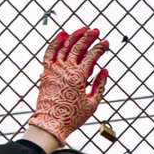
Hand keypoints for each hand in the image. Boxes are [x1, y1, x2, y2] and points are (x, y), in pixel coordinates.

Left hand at [25, 27, 109, 147]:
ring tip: (82, 30)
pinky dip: (56, 41)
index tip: (106, 43)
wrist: (51, 124)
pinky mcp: (46, 71)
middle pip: (79, 46)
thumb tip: (105, 70)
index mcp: (79, 77)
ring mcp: (55, 69)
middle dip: (89, 36)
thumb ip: (100, 86)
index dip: (100, 48)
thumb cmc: (72, 117)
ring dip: (75, 35)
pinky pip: (50, 52)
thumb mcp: (92, 104)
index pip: (92, 55)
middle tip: (96, 31)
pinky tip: (63, 34)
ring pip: (65, 45)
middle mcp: (66, 69)